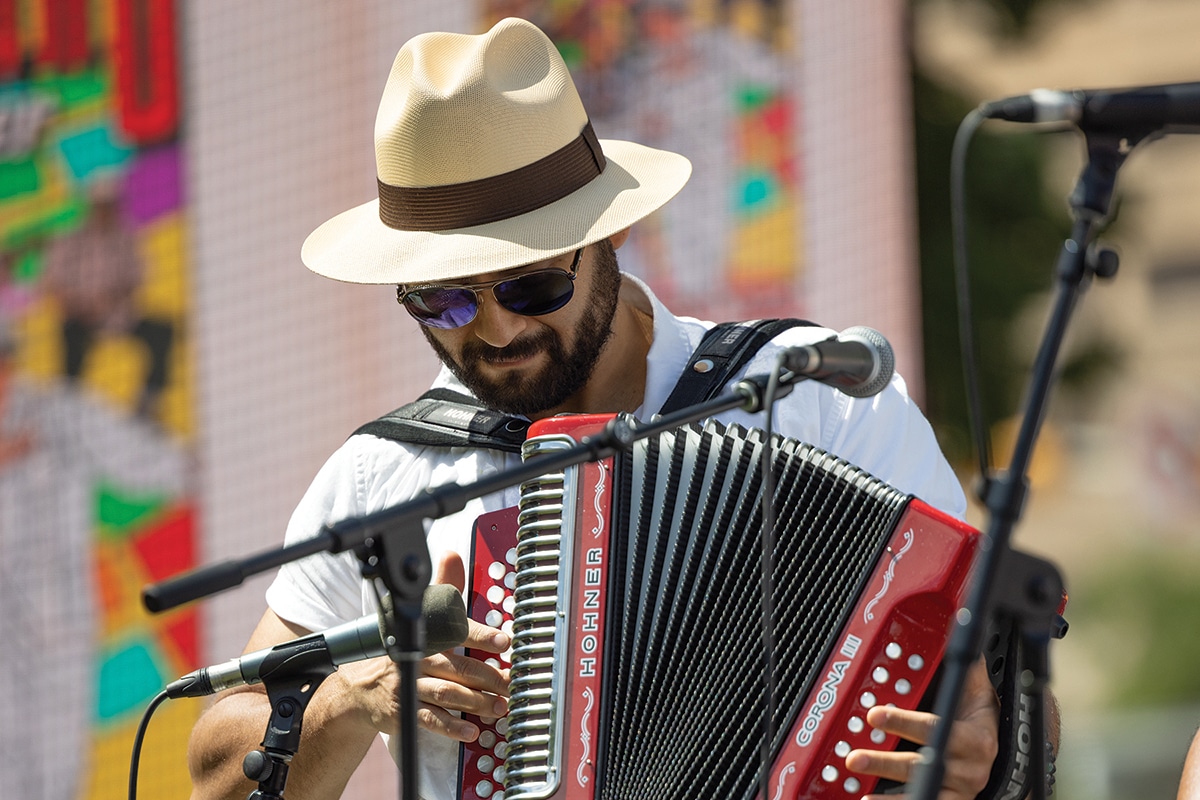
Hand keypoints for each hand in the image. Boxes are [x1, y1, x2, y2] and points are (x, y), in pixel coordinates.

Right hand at [414, 551, 509, 741]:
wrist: (358, 687)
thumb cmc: (397, 646)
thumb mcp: (416, 613)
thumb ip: (441, 587)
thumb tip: (452, 553)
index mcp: (425, 634)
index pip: (456, 630)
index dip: (482, 635)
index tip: (505, 640)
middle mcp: (418, 659)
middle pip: (459, 667)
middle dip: (490, 676)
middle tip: (514, 684)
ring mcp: (410, 687)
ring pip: (448, 693)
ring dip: (477, 702)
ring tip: (500, 707)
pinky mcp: (405, 712)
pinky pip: (430, 719)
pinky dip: (452, 726)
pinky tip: (470, 730)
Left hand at [845, 657, 998, 799]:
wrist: (1001, 755)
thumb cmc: (978, 719)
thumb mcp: (976, 691)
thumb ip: (963, 661)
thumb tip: (955, 616)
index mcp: (974, 738)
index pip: (935, 729)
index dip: (904, 723)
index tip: (874, 715)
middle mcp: (967, 769)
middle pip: (922, 766)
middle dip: (884, 762)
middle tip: (854, 757)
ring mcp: (958, 790)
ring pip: (920, 792)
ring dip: (887, 796)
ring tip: (859, 792)